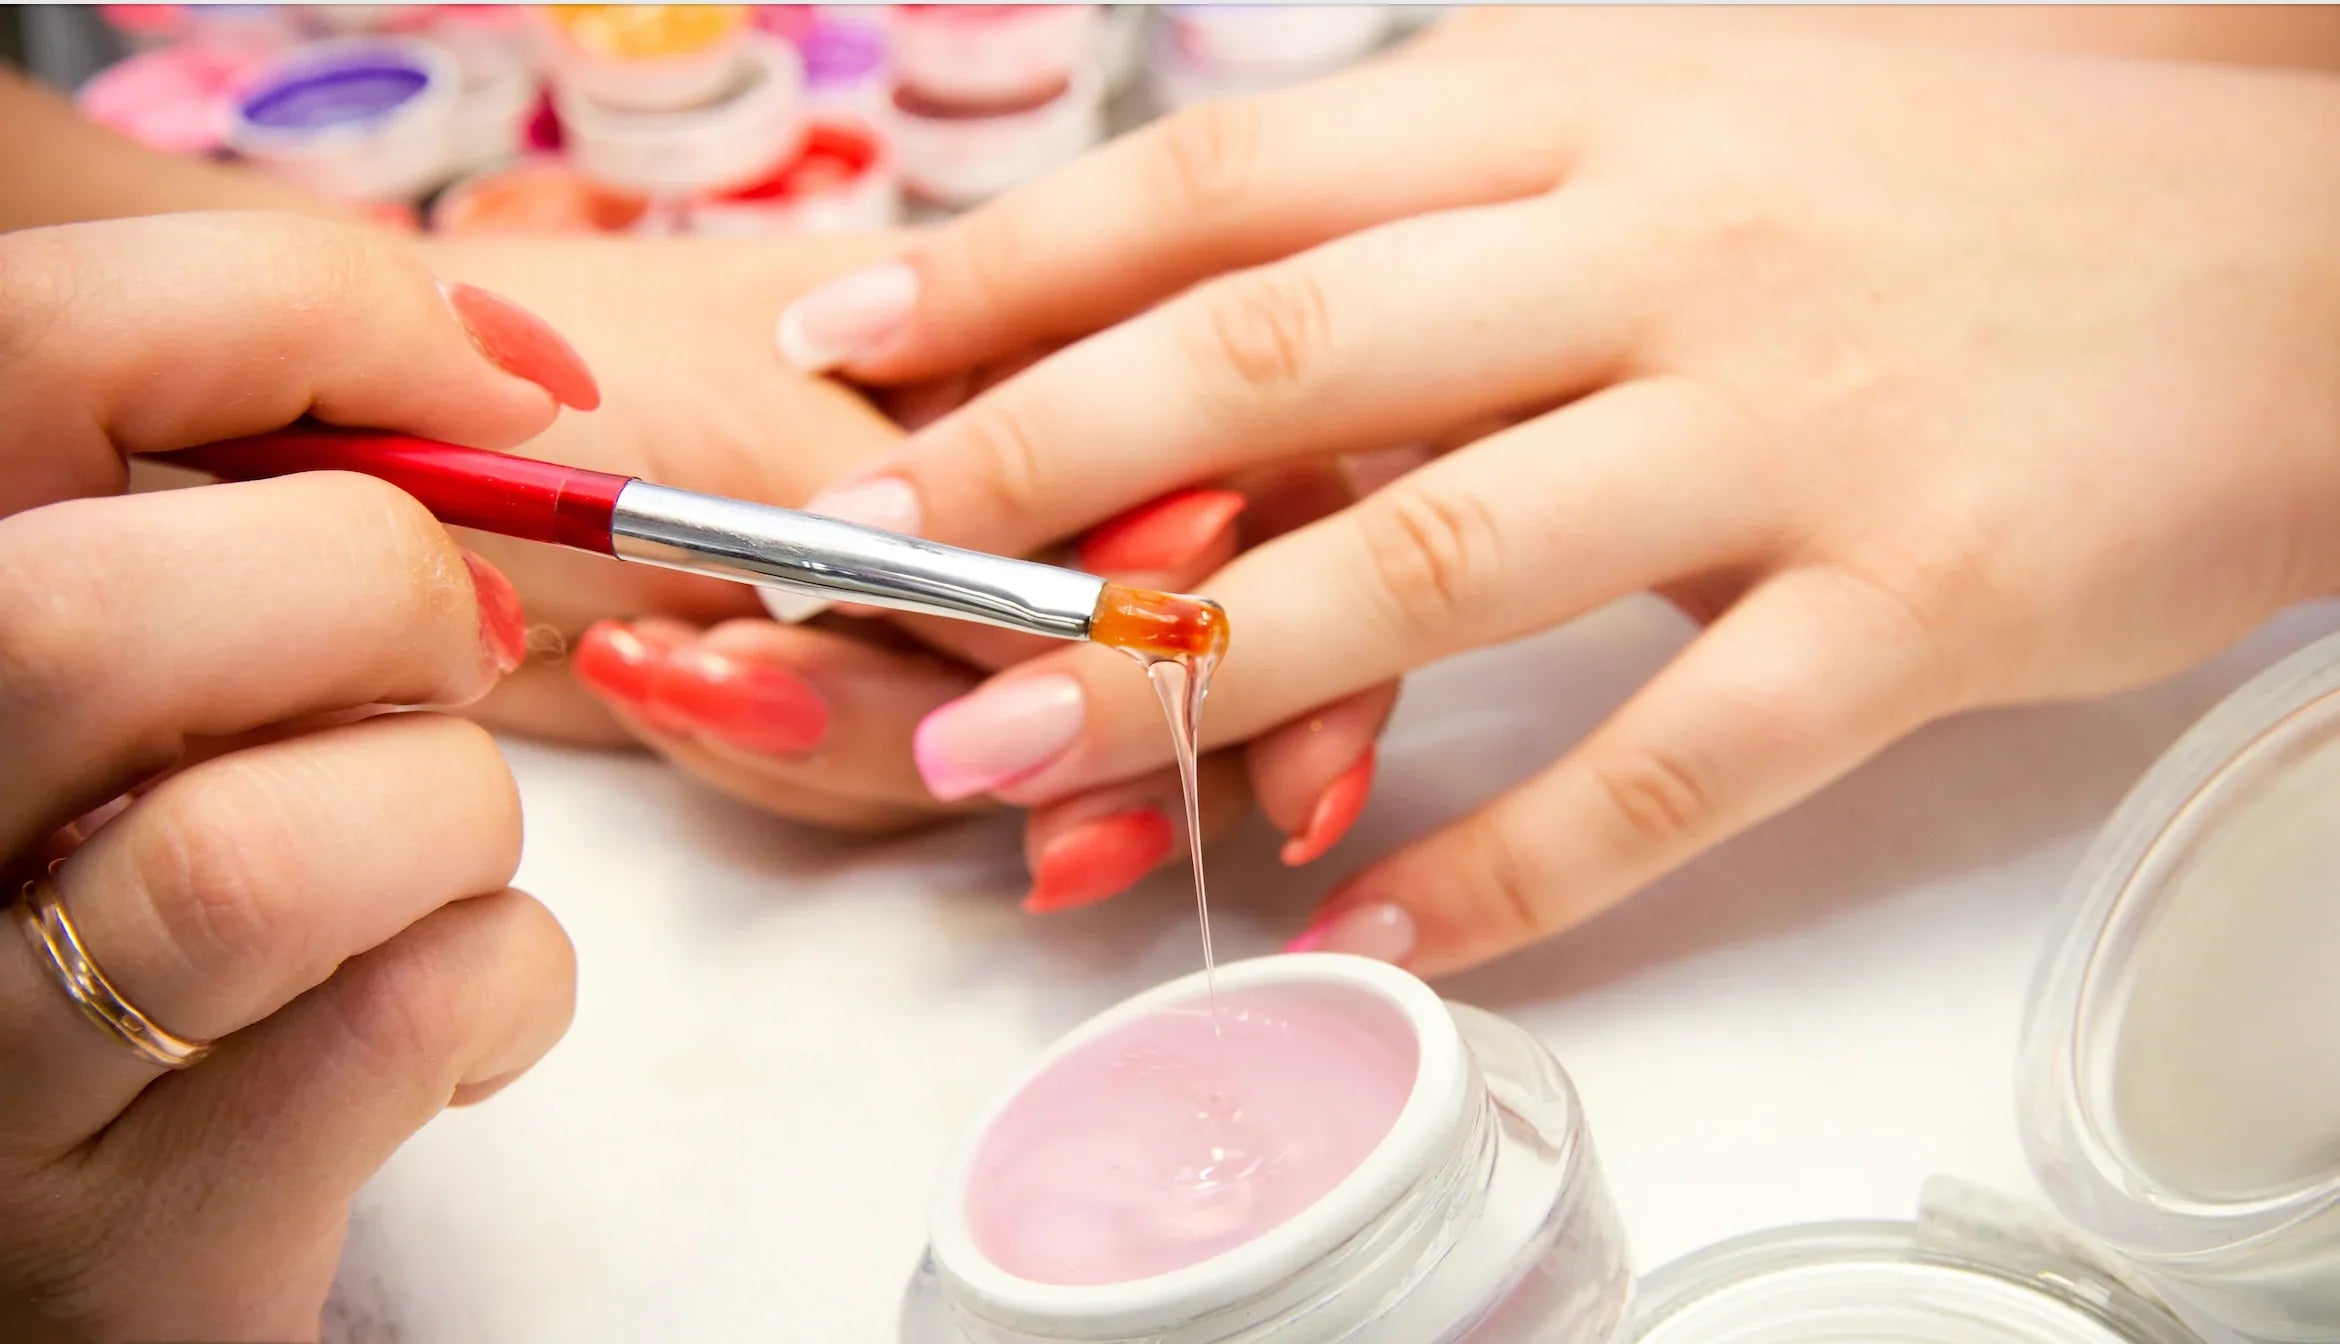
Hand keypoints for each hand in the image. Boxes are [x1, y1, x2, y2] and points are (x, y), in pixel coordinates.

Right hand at [0, 212, 582, 1337]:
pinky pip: (389, 1025)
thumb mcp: (134, 660)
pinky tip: (461, 1016)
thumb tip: (493, 372)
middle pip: (101, 612)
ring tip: (434, 859)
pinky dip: (505, 980)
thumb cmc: (136, 892)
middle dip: (383, 593)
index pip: (19, 339)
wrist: (81, 1266)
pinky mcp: (107, 1253)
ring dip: (446, 816)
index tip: (505, 384)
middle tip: (456, 649)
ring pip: (252, 854)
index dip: (307, 314)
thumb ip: (231, 484)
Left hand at [771, 16, 2339, 970]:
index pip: (1237, 181)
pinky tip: (1367, 937)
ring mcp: (1792, 422)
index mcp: (1582, 107)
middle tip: (858, 571)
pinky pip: (1669, 760)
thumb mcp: (1687, 121)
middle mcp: (1662, 241)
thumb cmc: (1947, 193)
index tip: (847, 356)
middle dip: (1037, 473)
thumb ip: (1462, 208)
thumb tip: (1208, 312)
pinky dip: (1501, 863)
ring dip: (1201, 674)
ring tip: (1015, 760)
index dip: (1020, 268)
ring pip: (1438, 557)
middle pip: (1285, 355)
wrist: (2296, 247)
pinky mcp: (1921, 597)